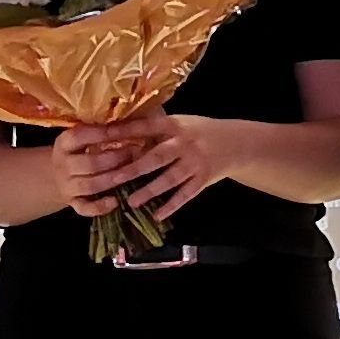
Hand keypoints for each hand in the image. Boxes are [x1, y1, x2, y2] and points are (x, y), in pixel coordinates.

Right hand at [46, 122, 142, 218]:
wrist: (55, 175)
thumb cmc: (78, 151)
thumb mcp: (81, 138)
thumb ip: (99, 132)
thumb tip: (132, 121)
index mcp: (64, 143)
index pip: (82, 136)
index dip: (105, 133)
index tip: (128, 129)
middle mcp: (62, 164)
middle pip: (89, 163)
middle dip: (116, 158)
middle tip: (137, 152)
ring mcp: (66, 186)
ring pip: (90, 186)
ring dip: (113, 180)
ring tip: (132, 173)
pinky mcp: (72, 203)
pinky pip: (85, 208)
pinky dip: (100, 207)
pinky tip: (116, 202)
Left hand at [84, 111, 235, 222]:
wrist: (237, 143)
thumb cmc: (200, 132)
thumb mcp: (180, 123)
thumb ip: (156, 130)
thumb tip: (120, 132)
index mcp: (175, 125)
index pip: (146, 127)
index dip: (125, 132)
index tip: (102, 138)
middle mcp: (185, 143)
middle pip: (157, 157)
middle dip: (134, 169)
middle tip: (114, 179)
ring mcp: (195, 163)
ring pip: (169, 179)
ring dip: (149, 191)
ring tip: (130, 202)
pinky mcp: (204, 179)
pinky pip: (185, 195)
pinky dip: (171, 206)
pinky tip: (156, 215)